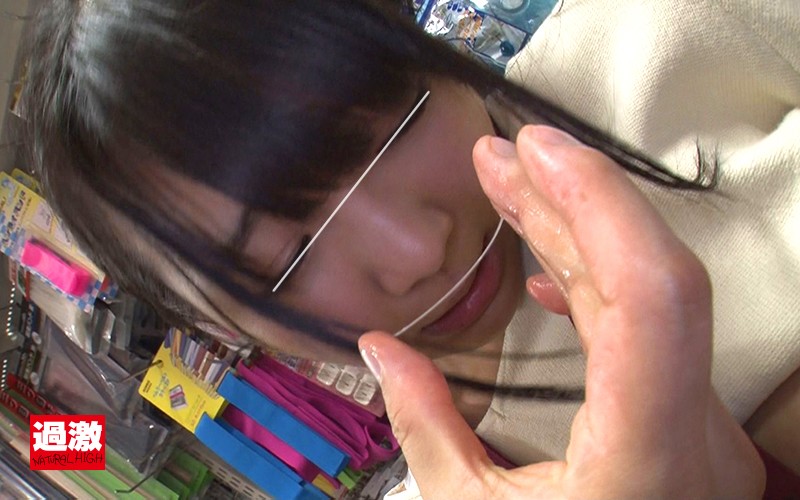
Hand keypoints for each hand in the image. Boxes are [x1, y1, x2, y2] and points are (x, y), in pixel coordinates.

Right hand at [358, 126, 764, 498]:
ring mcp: (696, 421)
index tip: (530, 152)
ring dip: (576, 231)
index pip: (652, 298)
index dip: (597, 204)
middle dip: (567, 199)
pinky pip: (649, 328)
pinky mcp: (683, 420)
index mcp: (644, 454)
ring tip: (511, 184)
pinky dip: (595, 281)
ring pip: (648, 295)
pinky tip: (551, 265)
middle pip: (645, 276)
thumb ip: (425, 430)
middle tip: (500, 154)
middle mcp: (688, 427)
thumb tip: (376, 350)